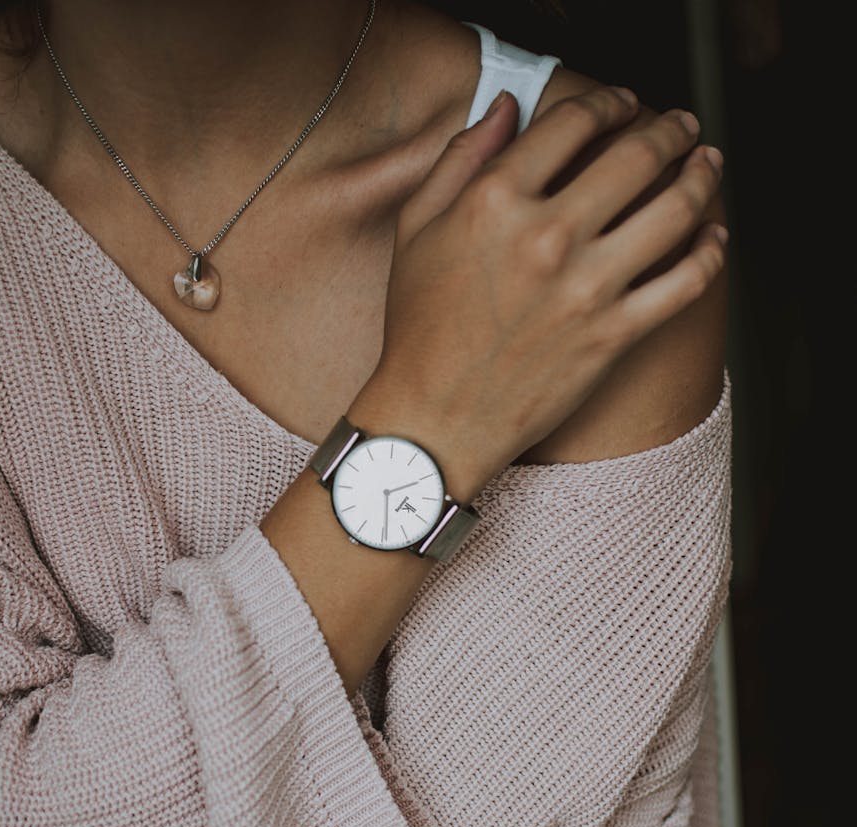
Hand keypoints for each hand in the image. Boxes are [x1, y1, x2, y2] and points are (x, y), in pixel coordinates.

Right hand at [354, 86, 725, 486]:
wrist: (434, 420)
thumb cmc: (420, 329)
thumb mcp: (418, 229)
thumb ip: (461, 159)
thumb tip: (507, 106)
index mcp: (495, 200)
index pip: (574, 121)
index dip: (609, 101)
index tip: (624, 103)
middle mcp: (546, 237)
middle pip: (636, 155)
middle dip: (670, 129)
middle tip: (682, 125)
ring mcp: (586, 289)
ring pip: (674, 211)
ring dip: (702, 177)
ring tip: (708, 165)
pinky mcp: (613, 336)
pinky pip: (685, 284)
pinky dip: (711, 253)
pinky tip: (714, 237)